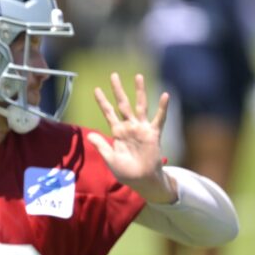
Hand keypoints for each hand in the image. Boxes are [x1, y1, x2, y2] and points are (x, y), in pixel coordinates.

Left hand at [88, 73, 176, 203]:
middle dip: (118, 90)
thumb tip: (89, 134)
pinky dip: (163, 108)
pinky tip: (165, 95)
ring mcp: (142, 129)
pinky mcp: (153, 134)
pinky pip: (159, 119)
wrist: (141, 180)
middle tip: (113, 75)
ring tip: (138, 76)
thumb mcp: (109, 158)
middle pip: (123, 104)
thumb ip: (101, 146)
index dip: (102, 102)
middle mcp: (129, 127)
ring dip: (139, 92)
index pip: (108, 113)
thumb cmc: (125, 171)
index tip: (96, 89)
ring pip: (140, 106)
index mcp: (117, 132)